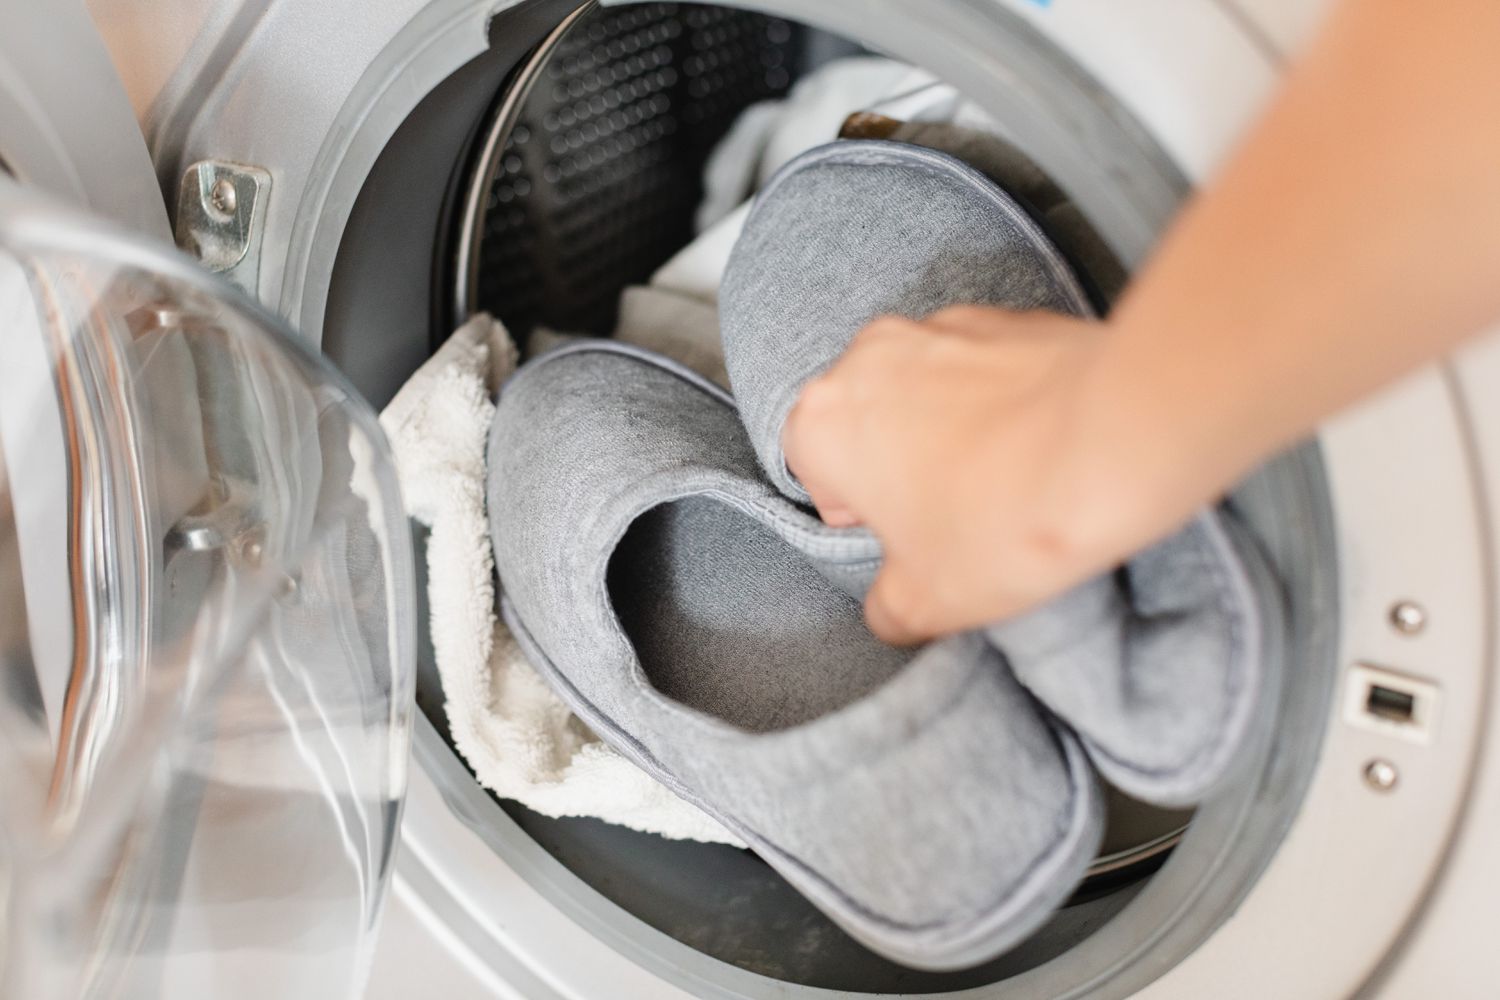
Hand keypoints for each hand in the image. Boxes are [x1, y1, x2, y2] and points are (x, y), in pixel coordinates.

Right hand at [784, 307, 1213, 643]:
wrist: (1119, 443)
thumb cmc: (1011, 516)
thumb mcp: (928, 604)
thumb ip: (887, 608)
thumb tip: (891, 607)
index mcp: (825, 420)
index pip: (810, 470)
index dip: (857, 512)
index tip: (901, 536)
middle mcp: (870, 356)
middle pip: (866, 420)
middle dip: (899, 462)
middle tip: (955, 512)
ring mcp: (941, 326)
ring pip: (925, 387)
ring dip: (949, 426)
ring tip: (1006, 477)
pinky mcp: (1007, 316)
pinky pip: (985, 365)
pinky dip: (1002, 398)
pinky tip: (1041, 442)